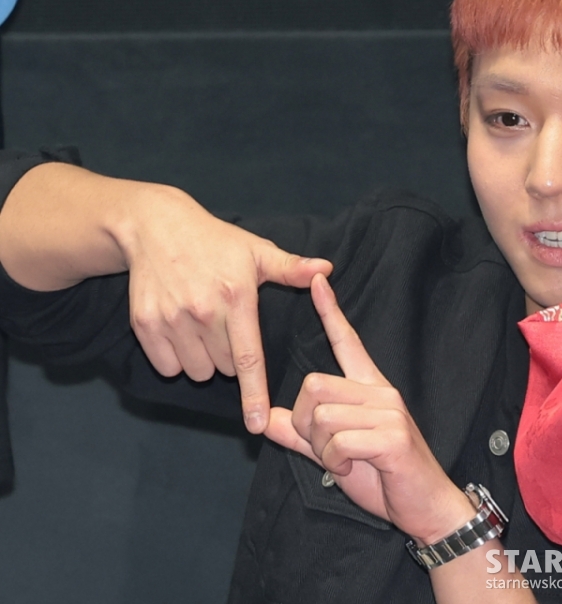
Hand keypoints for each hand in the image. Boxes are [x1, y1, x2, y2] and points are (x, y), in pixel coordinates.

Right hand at [119, 185, 330, 432]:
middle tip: (227, 327)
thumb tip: (326, 269)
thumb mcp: (257, 251)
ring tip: (204, 327)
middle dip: (231, 359)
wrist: (156, 227)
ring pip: (196, 371)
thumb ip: (291, 268)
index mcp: (237, 297)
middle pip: (224, 368)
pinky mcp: (144, 324)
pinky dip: (175, 358)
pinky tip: (180, 330)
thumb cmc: (216, 241)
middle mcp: (203, 311)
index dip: (254, 395)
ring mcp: (171, 319)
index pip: (249, 358)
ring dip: (203, 361)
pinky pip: (166, 366)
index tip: (258, 425)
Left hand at [264, 274, 476, 543]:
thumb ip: (302, 436)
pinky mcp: (392, 435)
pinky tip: (352, 469)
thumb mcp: (336, 454)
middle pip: (313, 384)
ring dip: (321, 448)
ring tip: (344, 462)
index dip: (331, 312)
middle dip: (304, 422)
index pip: (348, 342)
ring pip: (321, 415)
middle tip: (325, 449)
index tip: (317, 280)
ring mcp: (389, 412)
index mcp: (371, 390)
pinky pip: (338, 440)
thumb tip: (268, 419)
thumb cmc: (385, 479)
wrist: (426, 506)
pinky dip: (335, 462)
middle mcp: (381, 392)